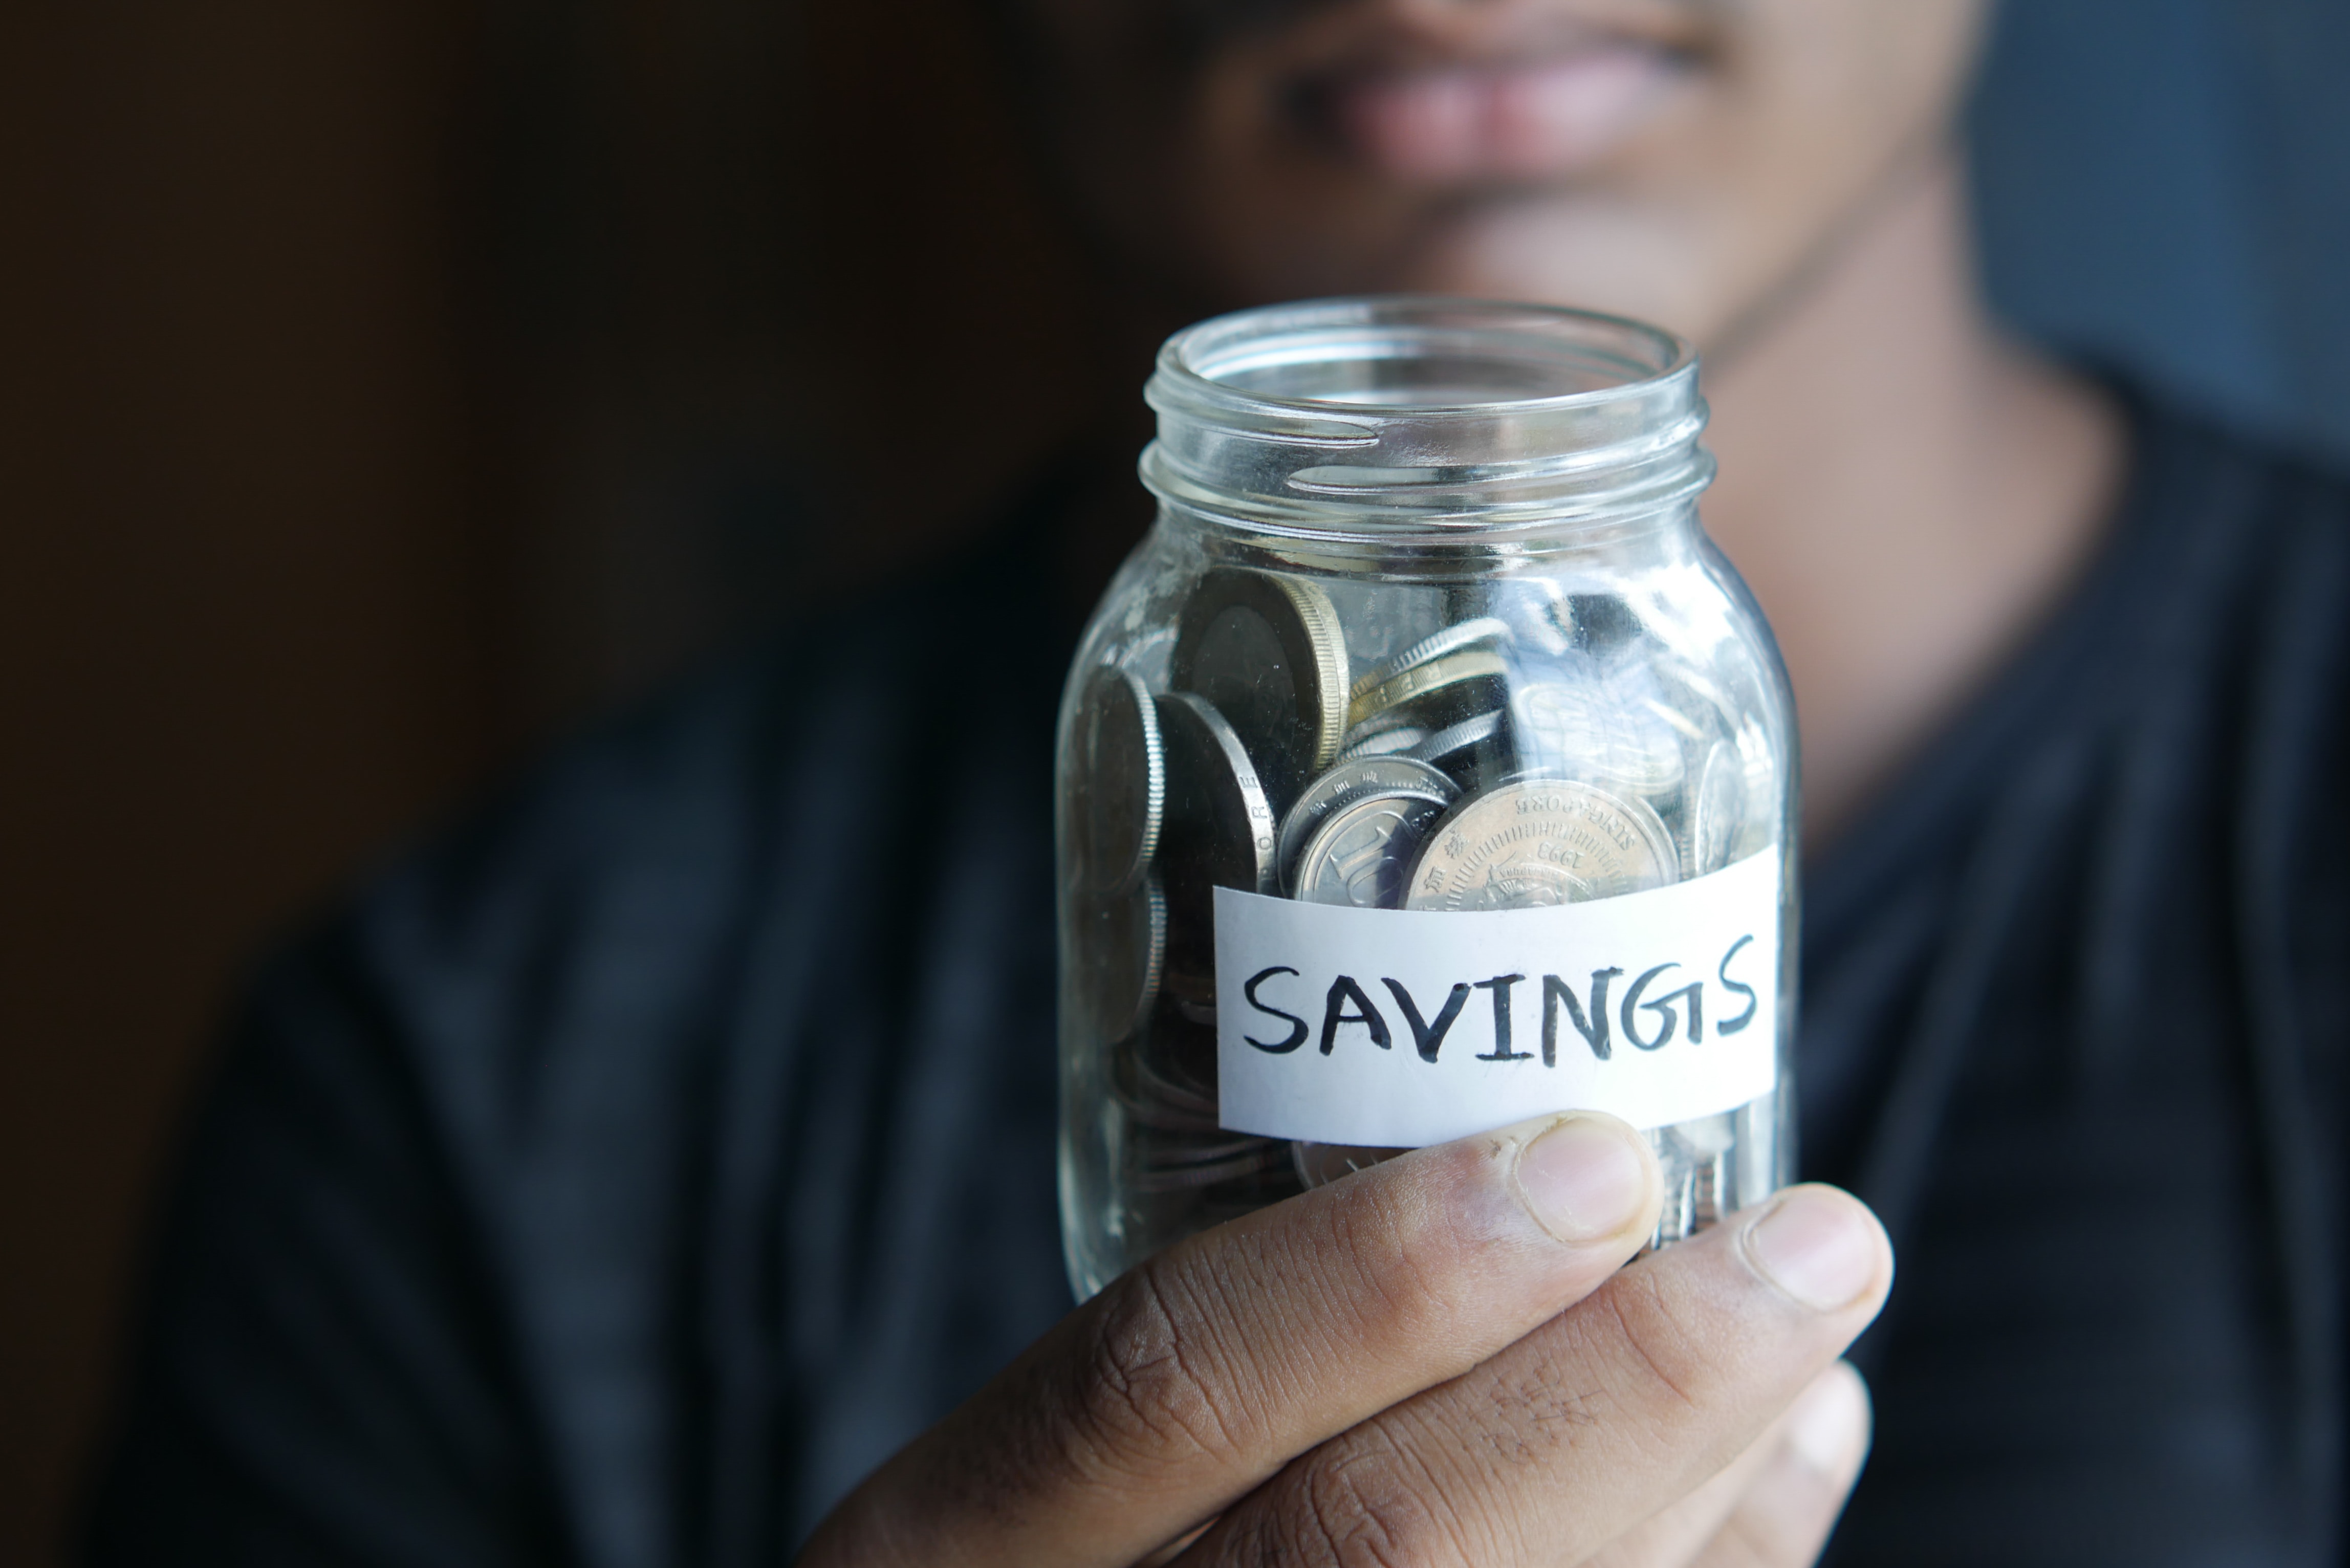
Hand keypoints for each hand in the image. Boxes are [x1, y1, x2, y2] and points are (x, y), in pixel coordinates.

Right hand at [801, 1112, 1892, 1567]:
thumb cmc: (1056, 1549)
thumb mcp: (1038, 1453)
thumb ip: (1203, 1336)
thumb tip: (1539, 1162)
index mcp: (954, 1538)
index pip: (1157, 1385)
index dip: (1381, 1273)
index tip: (1589, 1159)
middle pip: (1383, 1544)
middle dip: (1630, 1389)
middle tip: (1811, 1243)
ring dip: (1714, 1488)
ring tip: (1816, 1349)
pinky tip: (1781, 1477)